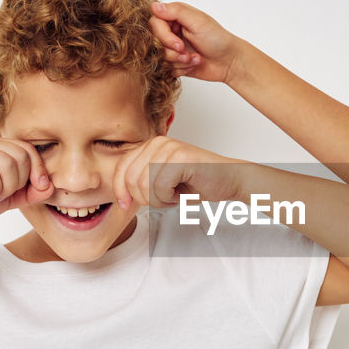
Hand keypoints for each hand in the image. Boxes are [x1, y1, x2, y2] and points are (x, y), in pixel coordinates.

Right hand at [0, 134, 54, 228]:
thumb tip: (50, 186)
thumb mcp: (13, 197)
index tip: (37, 187)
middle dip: (19, 182)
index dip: (38, 169)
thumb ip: (32, 191)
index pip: (28, 149)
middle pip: (21, 156)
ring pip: (8, 165)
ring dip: (5, 188)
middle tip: (3, 193)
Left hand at [114, 136, 243, 211]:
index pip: (120, 169)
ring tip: (175, 195)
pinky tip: (182, 193)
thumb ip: (140, 182)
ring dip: (159, 199)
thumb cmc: (198, 183)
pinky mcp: (180, 157)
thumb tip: (119, 196)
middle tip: (165, 199)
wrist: (229, 180)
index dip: (119, 190)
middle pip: (130, 179)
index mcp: (150, 145)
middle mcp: (158, 142)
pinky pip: (160, 187)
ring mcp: (169, 148)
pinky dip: (170, 198)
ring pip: (144, 185)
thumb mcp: (160, 182)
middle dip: (144, 198)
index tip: (125, 205)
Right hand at [149, 1, 244, 82]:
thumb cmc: (218, 39)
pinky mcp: (174, 62)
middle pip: (154, 42)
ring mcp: (172, 47)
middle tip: (187, 53)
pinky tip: (194, 64)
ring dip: (178, 61)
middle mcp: (172, 30)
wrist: (229, 62)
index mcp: (175, 16)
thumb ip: (176, 12)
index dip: (164, 36)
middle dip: (172, 52)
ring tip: (194, 59)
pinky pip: (166, 68)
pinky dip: (181, 69)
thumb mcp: (198, 22)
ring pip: (159, 57)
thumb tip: (154, 6)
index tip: (179, 45)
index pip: (154, 24)